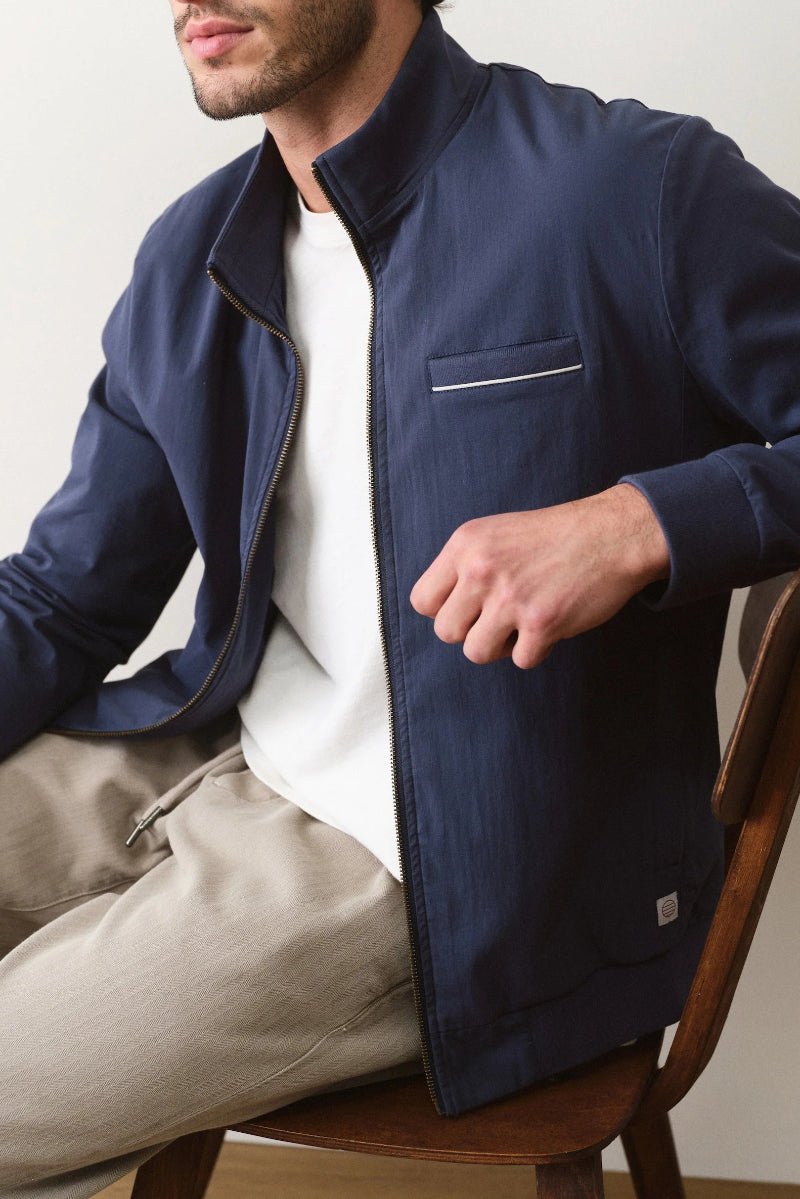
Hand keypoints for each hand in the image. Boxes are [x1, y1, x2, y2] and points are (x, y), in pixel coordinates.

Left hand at [409, 484, 669, 668]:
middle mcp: (481, 569)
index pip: (422, 601)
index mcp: (465, 544)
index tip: (468, 608)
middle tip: (498, 619)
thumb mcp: (496, 534)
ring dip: (500, 646)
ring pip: (476, 652)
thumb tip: (439, 610)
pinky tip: (551, 626)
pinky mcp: (542, 622)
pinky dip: (537, 650)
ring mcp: (510, 598)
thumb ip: (464, 566)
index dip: (444, 611)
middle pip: (446, 632)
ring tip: (521, 625)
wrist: (611, 535)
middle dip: (471, 632)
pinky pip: (521, 660)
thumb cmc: (555, 537)